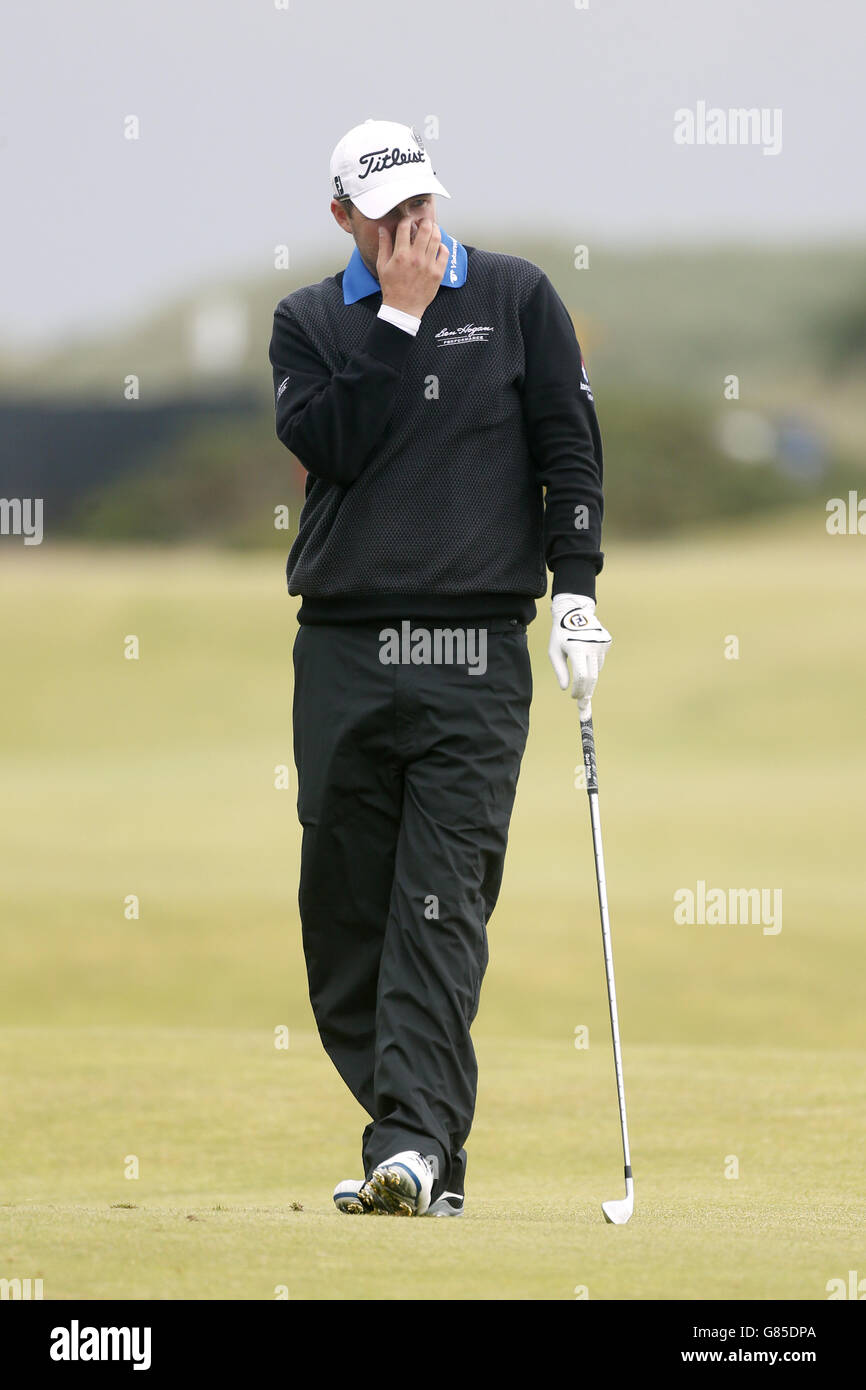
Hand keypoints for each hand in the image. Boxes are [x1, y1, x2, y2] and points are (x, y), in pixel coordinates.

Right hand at [377, 217, 448, 318]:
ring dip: (435, 229)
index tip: (408, 221)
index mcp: (401, 255)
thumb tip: (383, 229)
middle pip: (425, 228)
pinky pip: (444, 253)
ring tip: (432, 229)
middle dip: (424, 221)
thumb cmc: (392, 288)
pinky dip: (442, 245)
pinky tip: (437, 246)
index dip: (407, 220)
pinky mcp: (438, 273)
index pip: (405, 227)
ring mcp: (428, 265)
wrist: (403, 308)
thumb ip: (384, 245)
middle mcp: (416, 258)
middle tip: (423, 222)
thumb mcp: (382, 266)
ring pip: (436, 238)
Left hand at [547, 593, 610, 717]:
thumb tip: (566, 688)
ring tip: (578, 660)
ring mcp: (601, 644)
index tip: (574, 698)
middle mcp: (591, 646)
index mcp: (576, 648)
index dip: (578, 690)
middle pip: (592, 677)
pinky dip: (593, 662)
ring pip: (596, 669)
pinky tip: (586, 650)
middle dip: (587, 692)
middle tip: (583, 706)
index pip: (580, 676)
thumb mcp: (554, 652)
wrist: (574, 611)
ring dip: (588, 674)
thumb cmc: (560, 633)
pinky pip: (600, 660)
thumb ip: (560, 671)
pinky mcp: (607, 642)